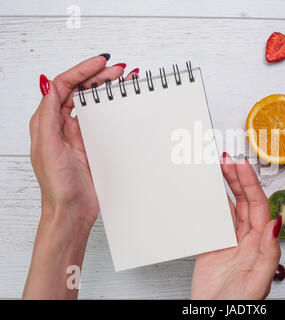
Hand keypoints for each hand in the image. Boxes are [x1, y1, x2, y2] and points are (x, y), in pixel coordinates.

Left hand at [24, 55, 136, 298]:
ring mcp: (77, 134)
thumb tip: (50, 86)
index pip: (63, 86)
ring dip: (105, 90)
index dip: (82, 71)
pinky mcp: (90, 144)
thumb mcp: (47, 148)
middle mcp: (60, 125)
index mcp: (47, 122)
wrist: (71, 212)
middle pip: (78, 90)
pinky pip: (101, 119)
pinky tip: (120, 104)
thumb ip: (49, 116)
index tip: (101, 63)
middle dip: (97, 76)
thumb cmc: (57, 186)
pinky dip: (111, 108)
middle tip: (118, 69)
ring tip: (122, 81)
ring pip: (91, 102)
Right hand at [191, 154, 281, 298]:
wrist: (213, 317)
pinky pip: (214, 219)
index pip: (259, 206)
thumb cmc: (237, 304)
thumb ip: (269, 253)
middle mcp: (248, 239)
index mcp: (261, 244)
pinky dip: (212, 204)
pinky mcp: (213, 246)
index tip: (242, 166)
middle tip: (228, 160)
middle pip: (245, 201)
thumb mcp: (258, 281)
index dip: (250, 184)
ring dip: (226, 187)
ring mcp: (230, 241)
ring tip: (220, 168)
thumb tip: (276, 223)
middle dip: (238, 179)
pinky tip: (209, 193)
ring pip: (230, 207)